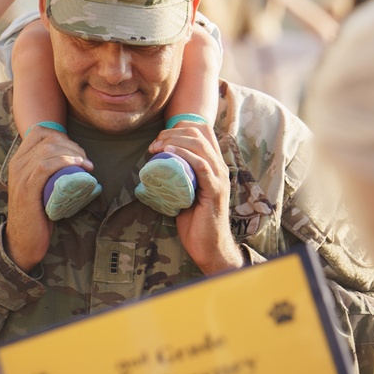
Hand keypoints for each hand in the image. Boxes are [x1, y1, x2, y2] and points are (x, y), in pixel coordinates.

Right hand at [4, 123, 93, 272]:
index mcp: (19, 160)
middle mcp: (17, 164)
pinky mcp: (27, 189)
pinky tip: (78, 165)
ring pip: (48, 150)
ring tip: (87, 165)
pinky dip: (64, 161)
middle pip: (47, 139)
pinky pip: (45, 166)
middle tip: (86, 160)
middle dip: (72, 144)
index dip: (62, 136)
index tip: (77, 151)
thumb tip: (75, 163)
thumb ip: (48, 173)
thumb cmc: (38, 214)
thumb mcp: (40, 187)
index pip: (39, 131)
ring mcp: (21, 176)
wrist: (24, 240)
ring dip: (73, 153)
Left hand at [149, 122, 242, 275]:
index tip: (160, 138)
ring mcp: (219, 178)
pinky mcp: (215, 190)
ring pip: (199, 146)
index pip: (203, 132)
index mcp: (215, 165)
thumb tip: (156, 167)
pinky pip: (201, 165)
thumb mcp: (185, 192)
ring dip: (174, 140)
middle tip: (153, 144)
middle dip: (172, 132)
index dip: (181, 127)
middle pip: (199, 134)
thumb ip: (178, 178)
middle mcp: (220, 168)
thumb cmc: (195, 222)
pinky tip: (168, 152)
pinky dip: (184, 154)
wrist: (208, 246)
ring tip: (156, 147)